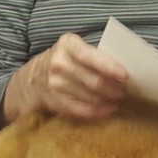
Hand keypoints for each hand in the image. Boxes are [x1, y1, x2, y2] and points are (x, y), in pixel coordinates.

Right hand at [3, 33, 127, 123]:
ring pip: (90, 96)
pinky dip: (98, 112)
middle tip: (127, 90)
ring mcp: (54, 83)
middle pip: (93, 80)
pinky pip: (80, 110)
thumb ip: (94, 53)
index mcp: (68, 44)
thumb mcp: (74, 48)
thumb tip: (127, 64)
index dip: (109, 67)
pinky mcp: (53, 101)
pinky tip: (108, 109)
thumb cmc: (63, 60)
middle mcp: (59, 63)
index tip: (125, 76)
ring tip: (119, 99)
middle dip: (114, 88)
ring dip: (108, 100)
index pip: (90, 56)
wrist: (31, 78)